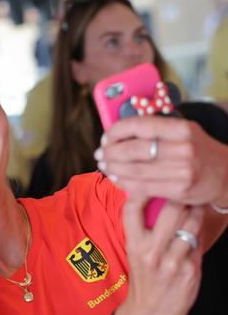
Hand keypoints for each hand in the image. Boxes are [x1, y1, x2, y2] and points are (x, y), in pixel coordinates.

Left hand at [96, 116, 227, 205]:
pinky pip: (142, 186)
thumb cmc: (197, 150)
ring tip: (104, 165)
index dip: (115, 131)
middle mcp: (182, 148)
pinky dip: (123, 182)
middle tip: (100, 154)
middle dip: (110, 152)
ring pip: (134, 169)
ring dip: (113, 168)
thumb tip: (117, 133)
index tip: (105, 137)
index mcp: (181, 128)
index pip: (138, 125)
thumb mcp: (182, 132)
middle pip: (133, 149)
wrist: (226, 174)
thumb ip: (155, 130)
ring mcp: (182, 170)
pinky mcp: (179, 189)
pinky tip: (115, 177)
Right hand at [115, 194, 202, 314]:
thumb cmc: (143, 280)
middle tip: (186, 189)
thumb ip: (142, 230)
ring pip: (190, 225)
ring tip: (196, 205)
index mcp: (133, 245)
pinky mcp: (189, 271)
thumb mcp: (134, 254)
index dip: (141, 189)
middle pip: (169, 211)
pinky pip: (199, 243)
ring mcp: (171, 262)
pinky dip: (199, 234)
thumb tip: (155, 201)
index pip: (132, 209)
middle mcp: (150, 252)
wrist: (148, 314)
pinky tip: (197, 231)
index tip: (151, 179)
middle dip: (180, 197)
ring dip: (196, 212)